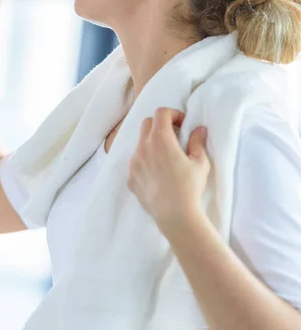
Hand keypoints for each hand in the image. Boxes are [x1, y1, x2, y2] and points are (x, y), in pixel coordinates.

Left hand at [127, 107, 210, 236]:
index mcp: (161, 139)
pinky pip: (136, 162)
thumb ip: (198, 141)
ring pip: (140, 143)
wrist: (175, 216)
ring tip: (165, 158)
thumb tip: (199, 129)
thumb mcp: (200, 162)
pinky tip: (157, 174)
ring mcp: (134, 162)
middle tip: (174, 137)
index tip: (182, 124)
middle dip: (160, 125)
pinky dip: (145, 161)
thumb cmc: (190, 187)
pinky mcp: (130, 177)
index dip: (173, 114)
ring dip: (151, 143)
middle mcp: (143, 147)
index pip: (161, 113)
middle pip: (147, 124)